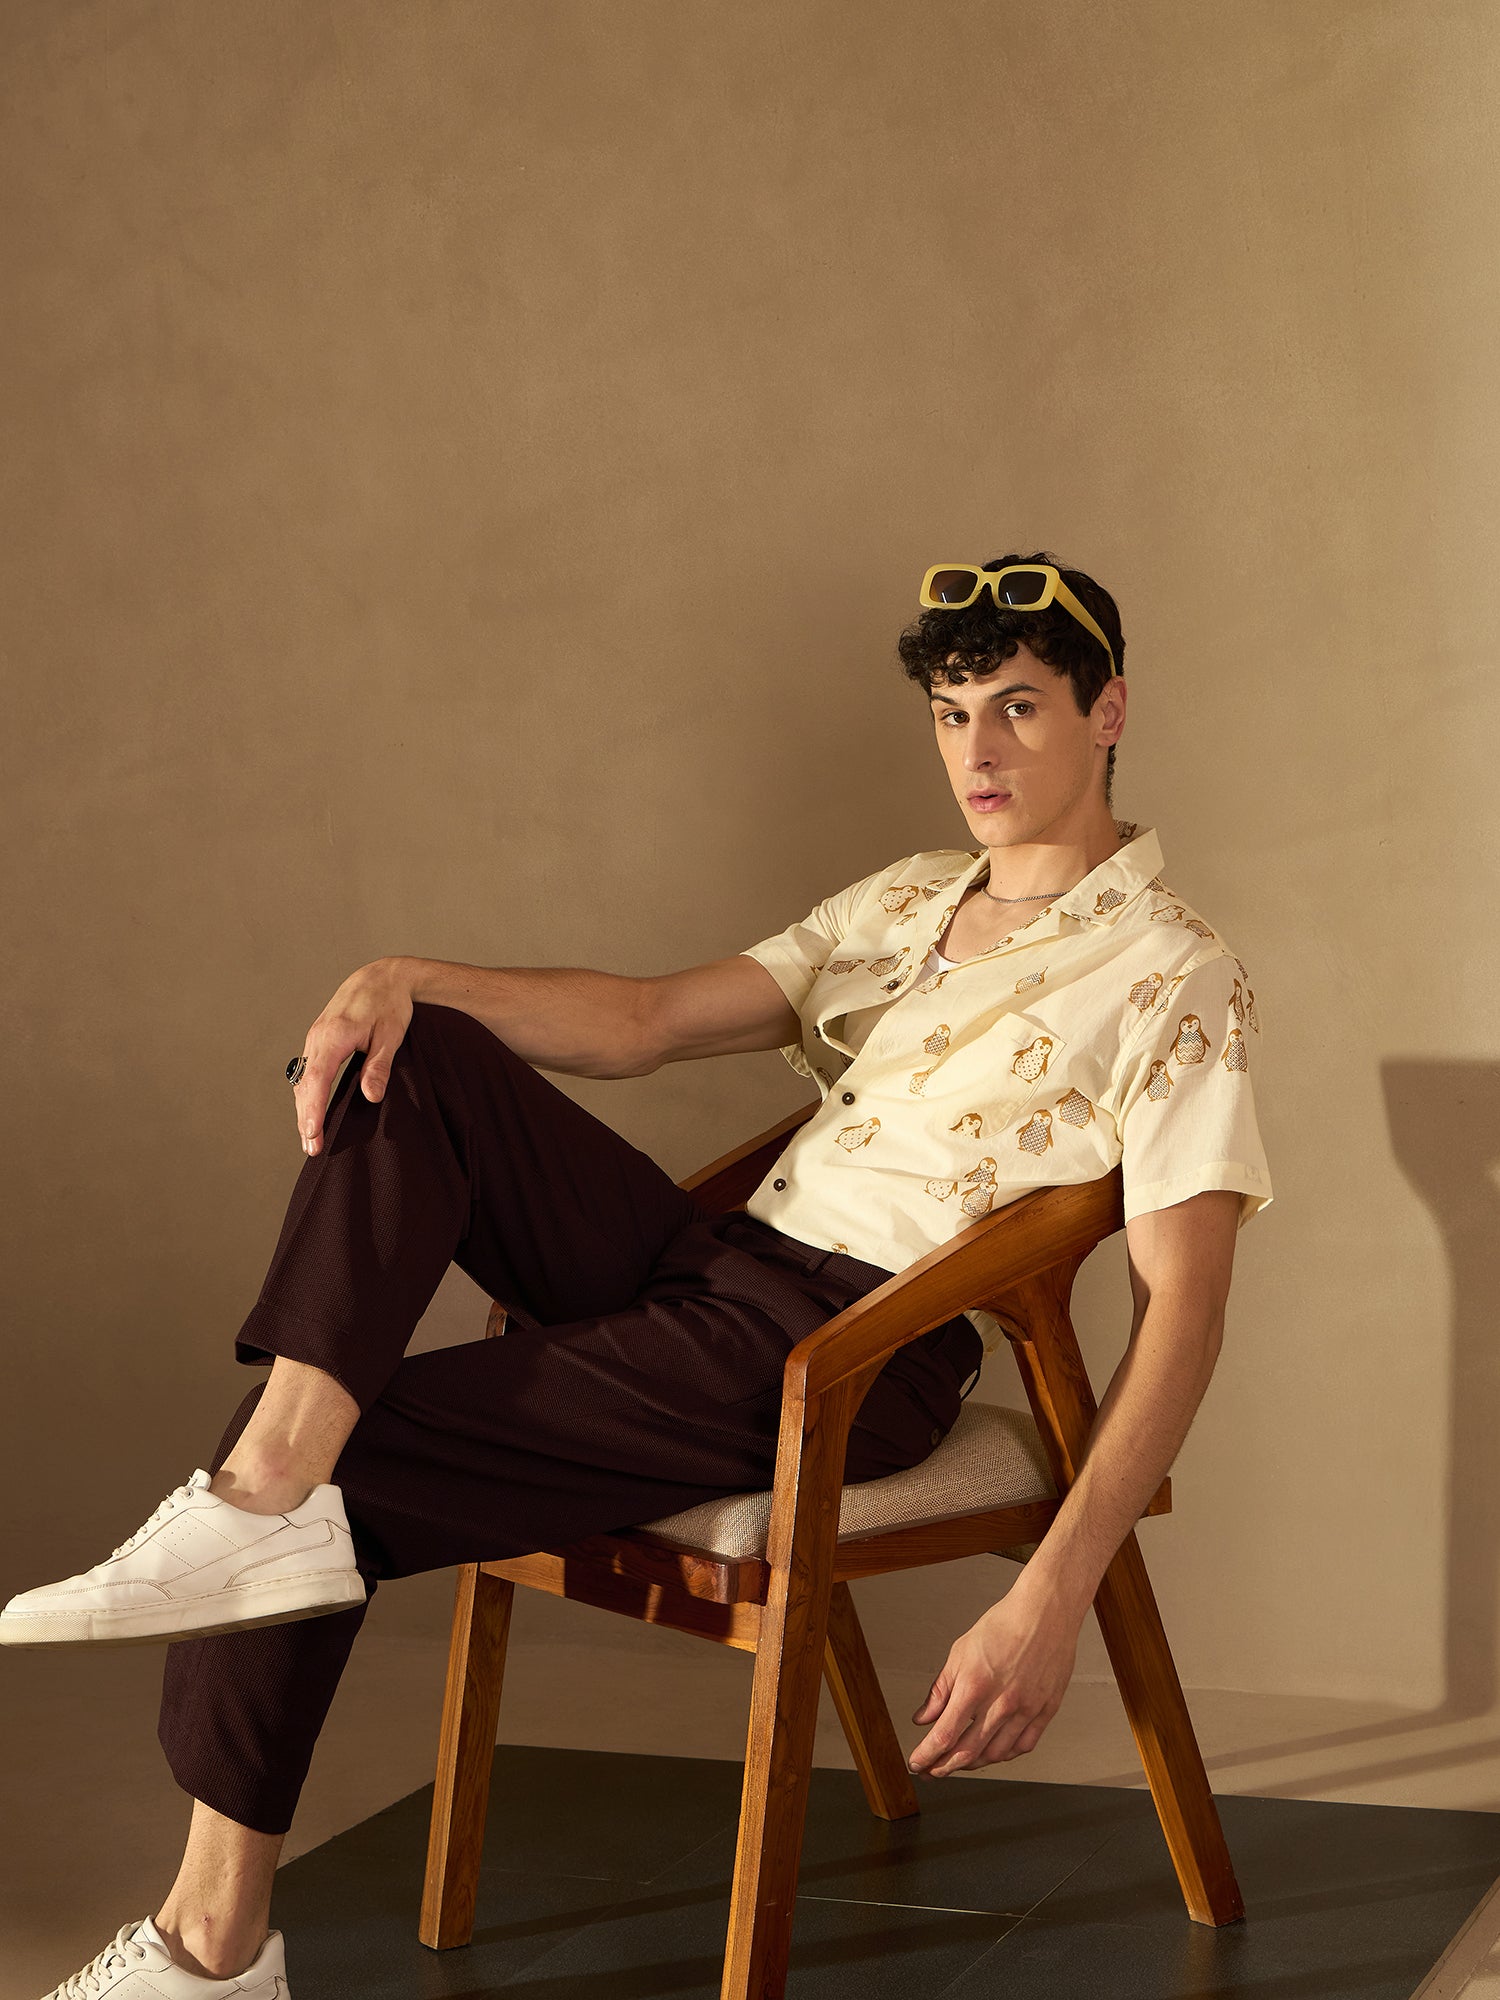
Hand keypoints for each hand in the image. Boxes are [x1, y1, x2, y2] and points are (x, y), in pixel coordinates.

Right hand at [292, 957, 415, 1155]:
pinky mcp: (318, 1039)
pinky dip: (307, 1093)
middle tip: (311, 1149)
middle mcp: (318, 1037)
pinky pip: (307, 1070)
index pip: (318, 1080)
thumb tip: (371, 1097)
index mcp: (334, 1036)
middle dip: (306, 1118)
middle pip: (305, 1085)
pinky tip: (311, 1110)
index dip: (313, 1109)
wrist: (382, 976)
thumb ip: (379, 1066)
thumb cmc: (390, 1005)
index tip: (312, 1134)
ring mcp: (315, 1038)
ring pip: (303, 1079)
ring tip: (309, 1138)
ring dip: (304, 1108)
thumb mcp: (391, 1036)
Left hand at [907, 1583, 1080, 1776]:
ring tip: (959, 1762)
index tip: (917, 1763)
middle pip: (968, 1752)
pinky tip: (994, 1752)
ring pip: (995, 1755)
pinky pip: (1024, 1746)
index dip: (927, 1755)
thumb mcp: (960, 1652)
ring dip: (973, 1764)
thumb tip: (923, 1718)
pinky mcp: (1046, 1711)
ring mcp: (1026, 1710)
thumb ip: (940, 1690)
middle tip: (933, 1770)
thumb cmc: (1004, 1625)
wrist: (1045, 1612)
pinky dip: (1005, 1755)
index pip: (944, 1735)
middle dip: (945, 1767)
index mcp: (975, 1686)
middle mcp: (1001, 1703)